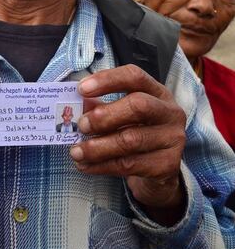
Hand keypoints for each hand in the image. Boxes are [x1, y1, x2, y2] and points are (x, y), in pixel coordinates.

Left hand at [70, 64, 186, 224]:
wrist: (158, 171)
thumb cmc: (135, 132)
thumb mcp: (121, 114)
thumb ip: (100, 106)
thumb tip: (78, 104)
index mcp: (157, 92)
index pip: (134, 76)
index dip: (107, 80)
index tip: (81, 89)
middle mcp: (170, 112)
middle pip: (138, 106)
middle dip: (104, 116)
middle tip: (81, 125)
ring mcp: (172, 139)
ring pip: (131, 140)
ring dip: (97, 147)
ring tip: (75, 151)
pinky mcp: (167, 165)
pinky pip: (129, 165)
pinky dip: (102, 165)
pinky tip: (85, 165)